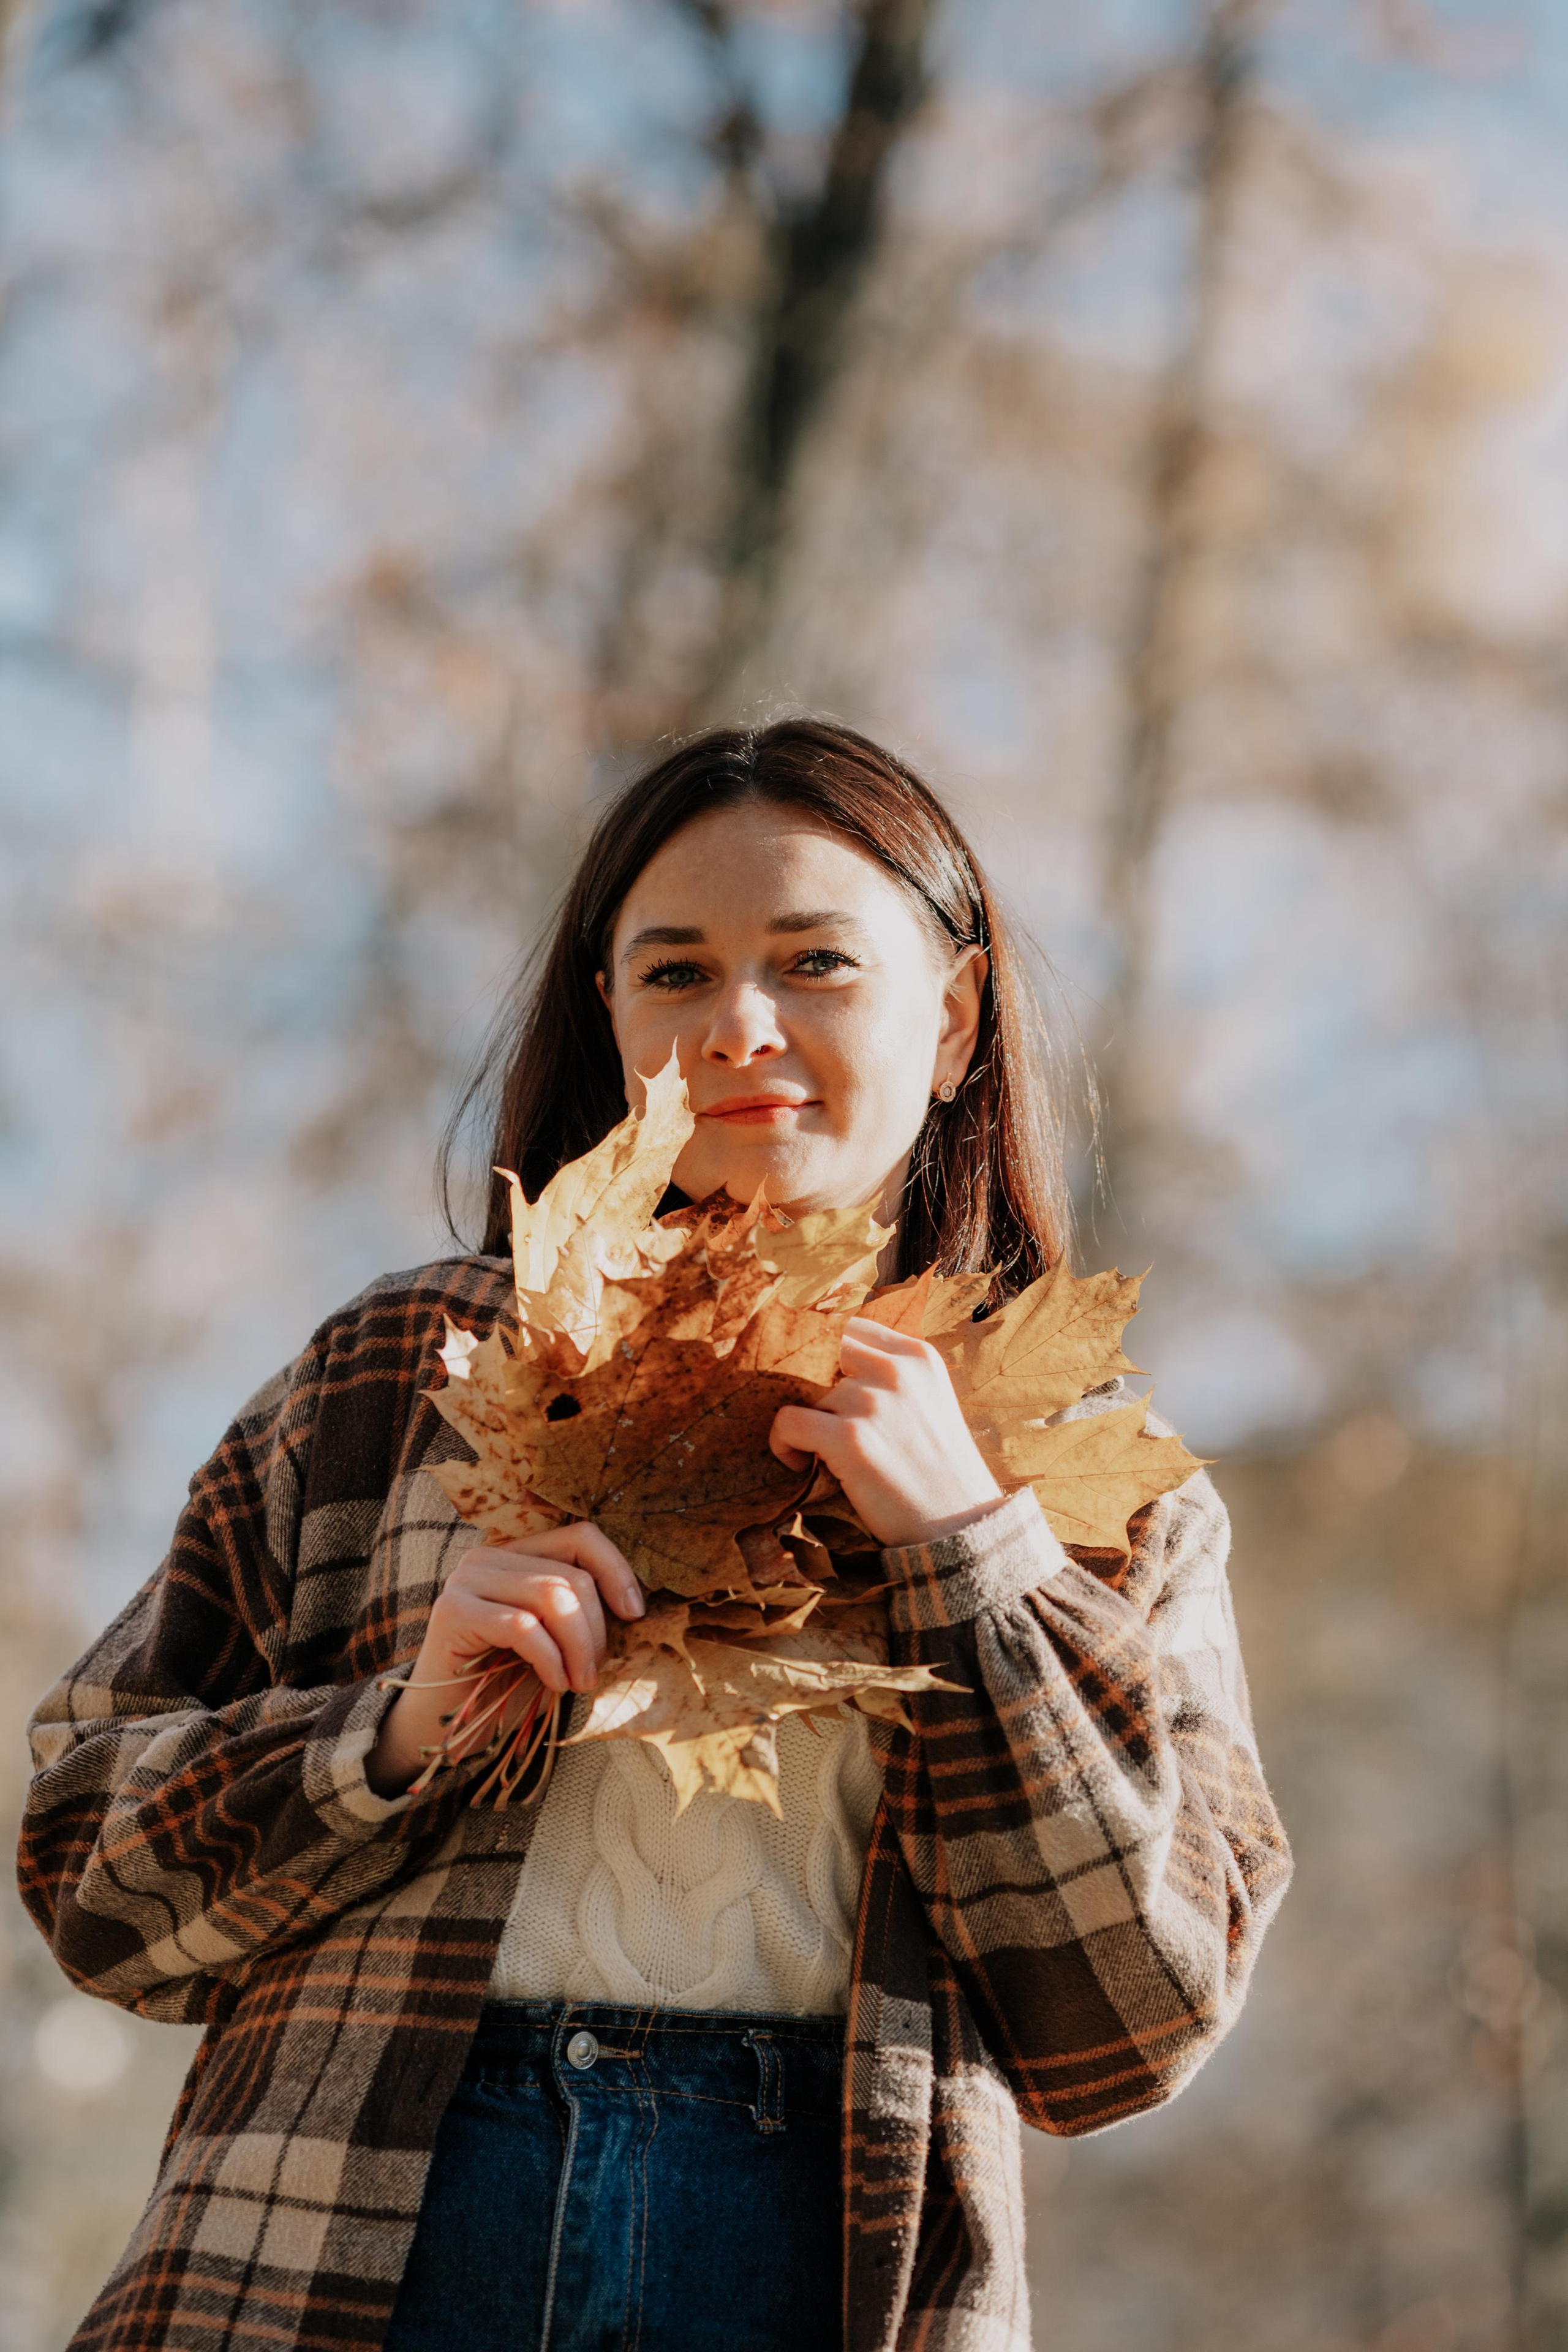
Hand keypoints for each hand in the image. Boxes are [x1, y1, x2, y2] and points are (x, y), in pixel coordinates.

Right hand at [367, 1524, 644, 1796]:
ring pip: (552, 1597)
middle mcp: (487, 1557)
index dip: (616, 1571)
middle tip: (591, 1674)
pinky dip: (550, 1660)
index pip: (580, 1537)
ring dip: (578, 1647)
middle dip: (596, 1631)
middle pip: (570, 1576)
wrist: (442, 1727)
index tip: (634, 1614)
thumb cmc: (504, 1685)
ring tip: (578, 1682)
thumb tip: (634, 1605)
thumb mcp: (554, 1642)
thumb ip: (579, 1612)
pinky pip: (523, 1627)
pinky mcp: (453, 1612)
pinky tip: (554, 1685)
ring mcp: (466, 1580)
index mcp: (515, 1554)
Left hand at [769, 1316, 1003, 1548]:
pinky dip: (782, 1443)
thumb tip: (830, 1366)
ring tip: (824, 1455)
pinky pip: (788, 1422)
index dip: (830, 1356)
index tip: (827, 1385)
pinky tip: (798, 1463)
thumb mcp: (929, 1402)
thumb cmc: (940, 1471)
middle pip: (823, 1357)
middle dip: (814, 1387)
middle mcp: (896, 1371)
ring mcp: (872, 1402)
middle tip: (820, 1421)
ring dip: (808, 1424)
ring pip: (807, 1395)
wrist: (961, 1527)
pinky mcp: (850, 1439)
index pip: (851, 1328)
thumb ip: (892, 1376)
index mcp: (919, 1357)